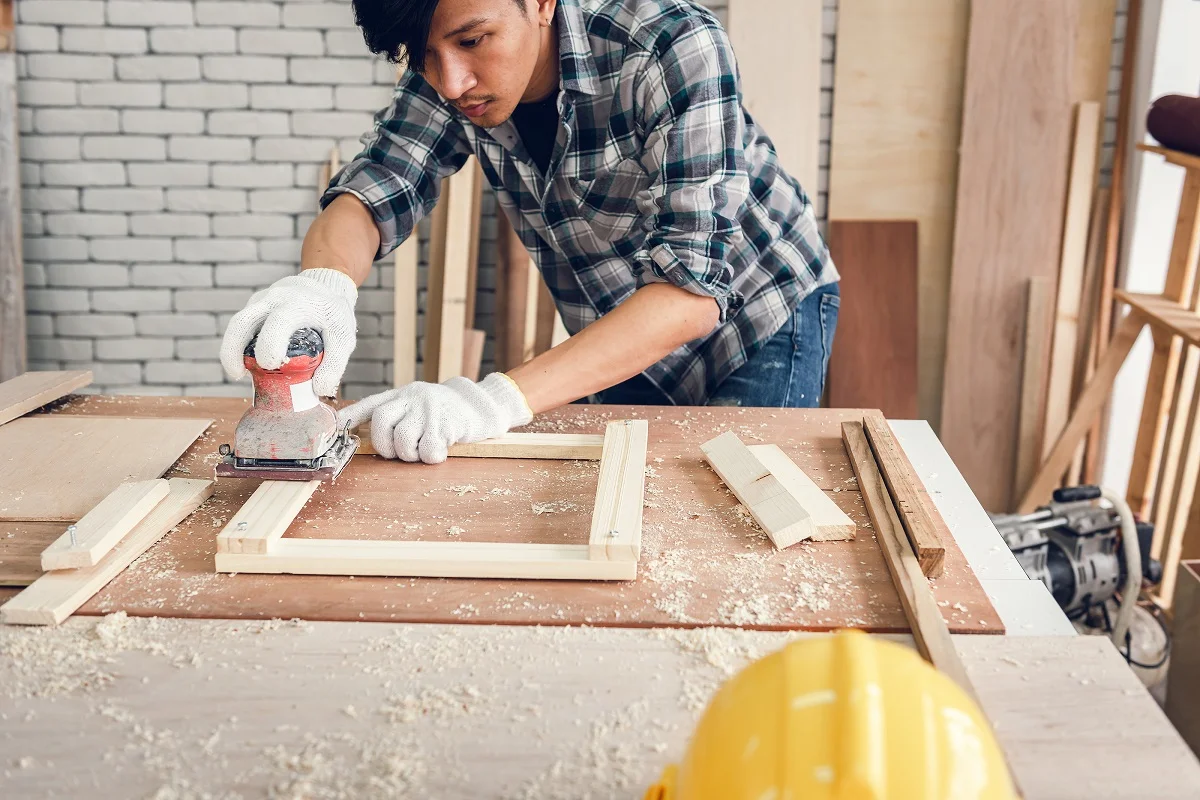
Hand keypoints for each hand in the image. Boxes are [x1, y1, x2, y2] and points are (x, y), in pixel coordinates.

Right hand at [220, 268, 357, 396]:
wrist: (325, 286)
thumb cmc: (333, 315)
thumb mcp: (343, 337)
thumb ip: (335, 364)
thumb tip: (317, 389)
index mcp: (298, 304)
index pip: (278, 322)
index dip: (269, 344)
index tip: (269, 365)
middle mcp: (274, 299)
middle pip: (242, 322)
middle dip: (234, 350)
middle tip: (239, 375)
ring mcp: (261, 301)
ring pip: (237, 324)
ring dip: (231, 350)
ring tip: (238, 373)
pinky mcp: (254, 306)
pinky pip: (243, 327)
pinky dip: (240, 346)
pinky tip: (249, 363)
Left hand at [338, 373, 533, 463]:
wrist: (479, 406)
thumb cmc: (443, 412)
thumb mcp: (415, 405)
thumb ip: (392, 414)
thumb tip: (352, 425)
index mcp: (402, 395)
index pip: (371, 404)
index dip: (351, 416)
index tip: (336, 427)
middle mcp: (412, 398)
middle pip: (382, 423)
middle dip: (387, 446)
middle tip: (400, 453)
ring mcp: (429, 409)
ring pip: (404, 440)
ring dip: (411, 454)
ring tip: (422, 451)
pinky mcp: (446, 423)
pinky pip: (428, 450)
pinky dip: (432, 457)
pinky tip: (440, 449)